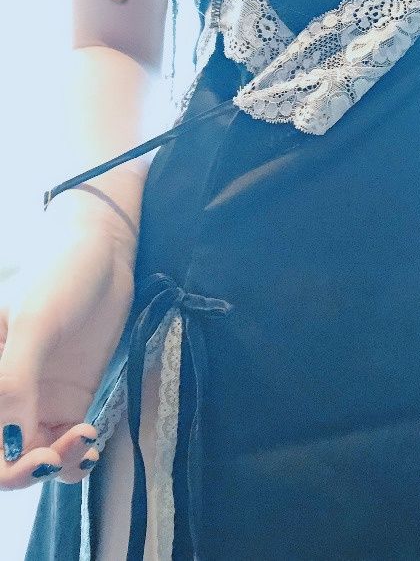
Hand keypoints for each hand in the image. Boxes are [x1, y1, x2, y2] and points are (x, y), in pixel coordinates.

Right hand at [0, 190, 136, 488]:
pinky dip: (73, 456)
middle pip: (0, 455)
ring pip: (31, 456)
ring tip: (84, 442)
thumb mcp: (35, 321)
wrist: (105, 252)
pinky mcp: (69, 398)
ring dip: (53, 464)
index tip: (33, 456)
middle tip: (54, 460)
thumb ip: (15, 380)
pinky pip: (62, 444)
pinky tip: (90, 445)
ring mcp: (35, 397)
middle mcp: (4, 391)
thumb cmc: (61, 272)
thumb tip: (10, 445)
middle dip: (22, 471)